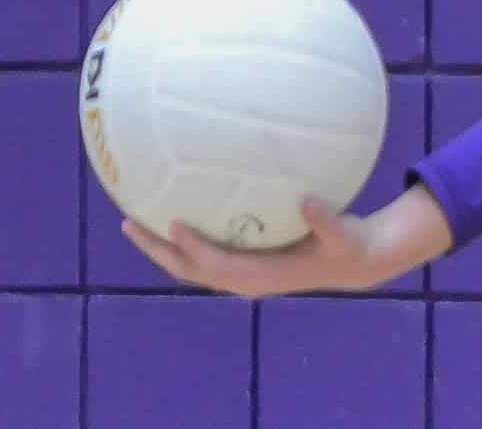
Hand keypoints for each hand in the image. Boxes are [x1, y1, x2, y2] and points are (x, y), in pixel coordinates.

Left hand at [120, 183, 454, 299]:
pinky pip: (205, 252)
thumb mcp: (342, 234)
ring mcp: (240, 272)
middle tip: (128, 223)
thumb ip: (326, 221)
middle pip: (189, 269)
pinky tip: (176, 212)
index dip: (192, 247)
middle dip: (157, 249)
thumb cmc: (347, 245)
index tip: (171, 223)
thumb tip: (309, 202)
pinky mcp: (244, 262)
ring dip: (162, 247)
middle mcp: (243, 279)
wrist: (352, 263)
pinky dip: (184, 239)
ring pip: (191, 265)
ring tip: (136, 220)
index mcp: (260, 276)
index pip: (216, 265)